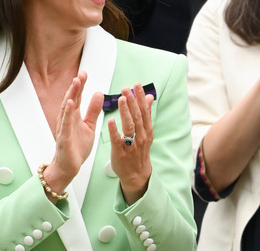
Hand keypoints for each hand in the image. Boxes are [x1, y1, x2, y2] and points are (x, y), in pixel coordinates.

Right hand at [43, 71, 103, 201]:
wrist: (69, 167)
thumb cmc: (77, 147)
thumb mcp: (89, 126)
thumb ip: (93, 110)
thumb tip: (99, 93)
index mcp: (74, 116)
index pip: (77, 97)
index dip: (81, 85)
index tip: (85, 73)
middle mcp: (67, 119)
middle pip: (71, 99)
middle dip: (76, 86)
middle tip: (81, 74)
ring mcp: (64, 128)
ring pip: (67, 108)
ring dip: (71, 95)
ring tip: (76, 83)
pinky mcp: (64, 138)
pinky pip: (65, 124)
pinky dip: (67, 113)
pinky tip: (70, 103)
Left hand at [108, 83, 153, 204]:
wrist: (136, 174)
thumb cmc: (139, 151)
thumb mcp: (146, 132)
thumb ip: (146, 114)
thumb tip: (149, 97)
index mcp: (147, 130)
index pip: (144, 111)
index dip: (140, 98)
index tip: (136, 85)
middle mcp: (141, 136)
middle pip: (137, 116)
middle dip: (132, 101)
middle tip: (126, 88)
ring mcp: (131, 145)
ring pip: (129, 126)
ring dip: (125, 112)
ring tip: (121, 99)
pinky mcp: (121, 153)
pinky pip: (118, 140)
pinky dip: (114, 130)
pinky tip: (111, 120)